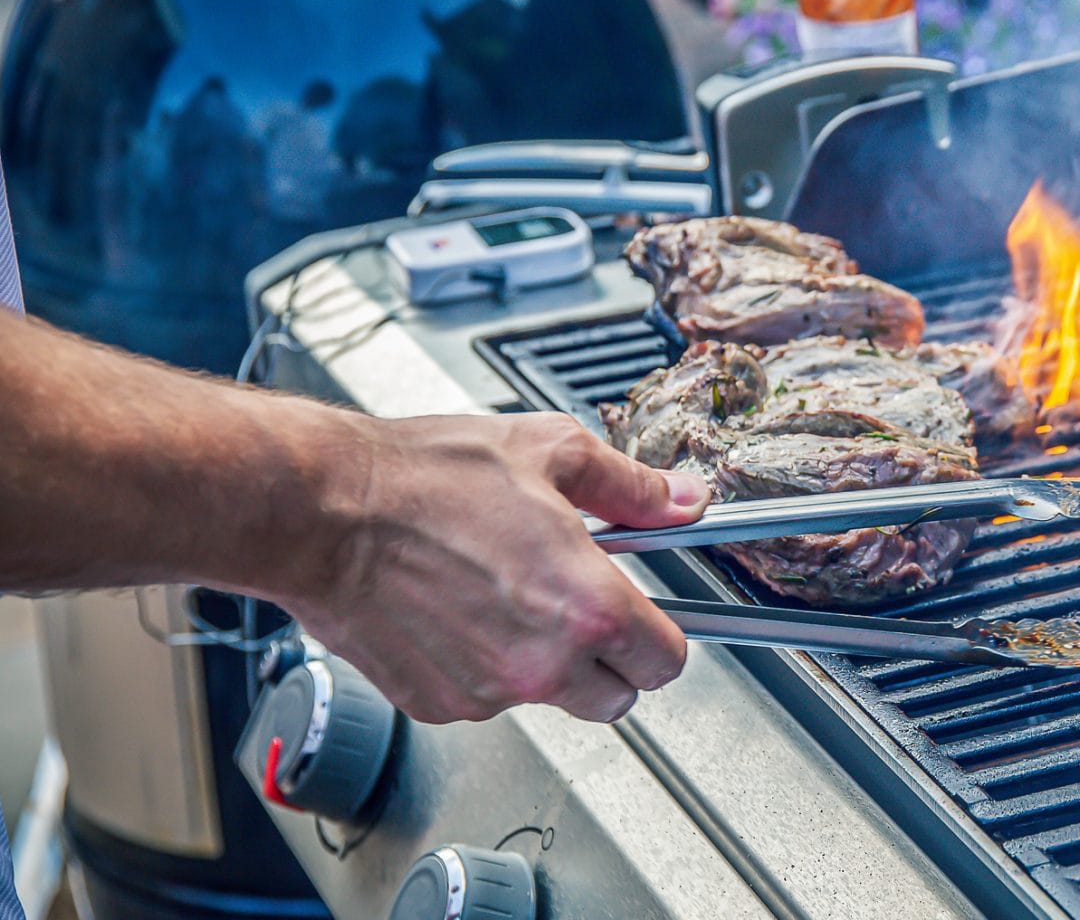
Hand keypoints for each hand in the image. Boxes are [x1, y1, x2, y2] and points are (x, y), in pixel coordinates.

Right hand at [288, 412, 708, 723]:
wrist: (321, 510)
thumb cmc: (424, 478)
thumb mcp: (551, 453)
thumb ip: (629, 487)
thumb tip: (680, 499)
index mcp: (586, 607)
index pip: (666, 662)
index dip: (661, 636)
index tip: (647, 617)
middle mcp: (542, 664)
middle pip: (616, 699)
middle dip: (610, 659)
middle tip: (581, 607)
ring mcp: (486, 692)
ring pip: (548, 699)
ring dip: (544, 663)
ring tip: (507, 594)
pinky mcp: (435, 704)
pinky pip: (485, 699)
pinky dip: (484, 667)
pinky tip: (460, 611)